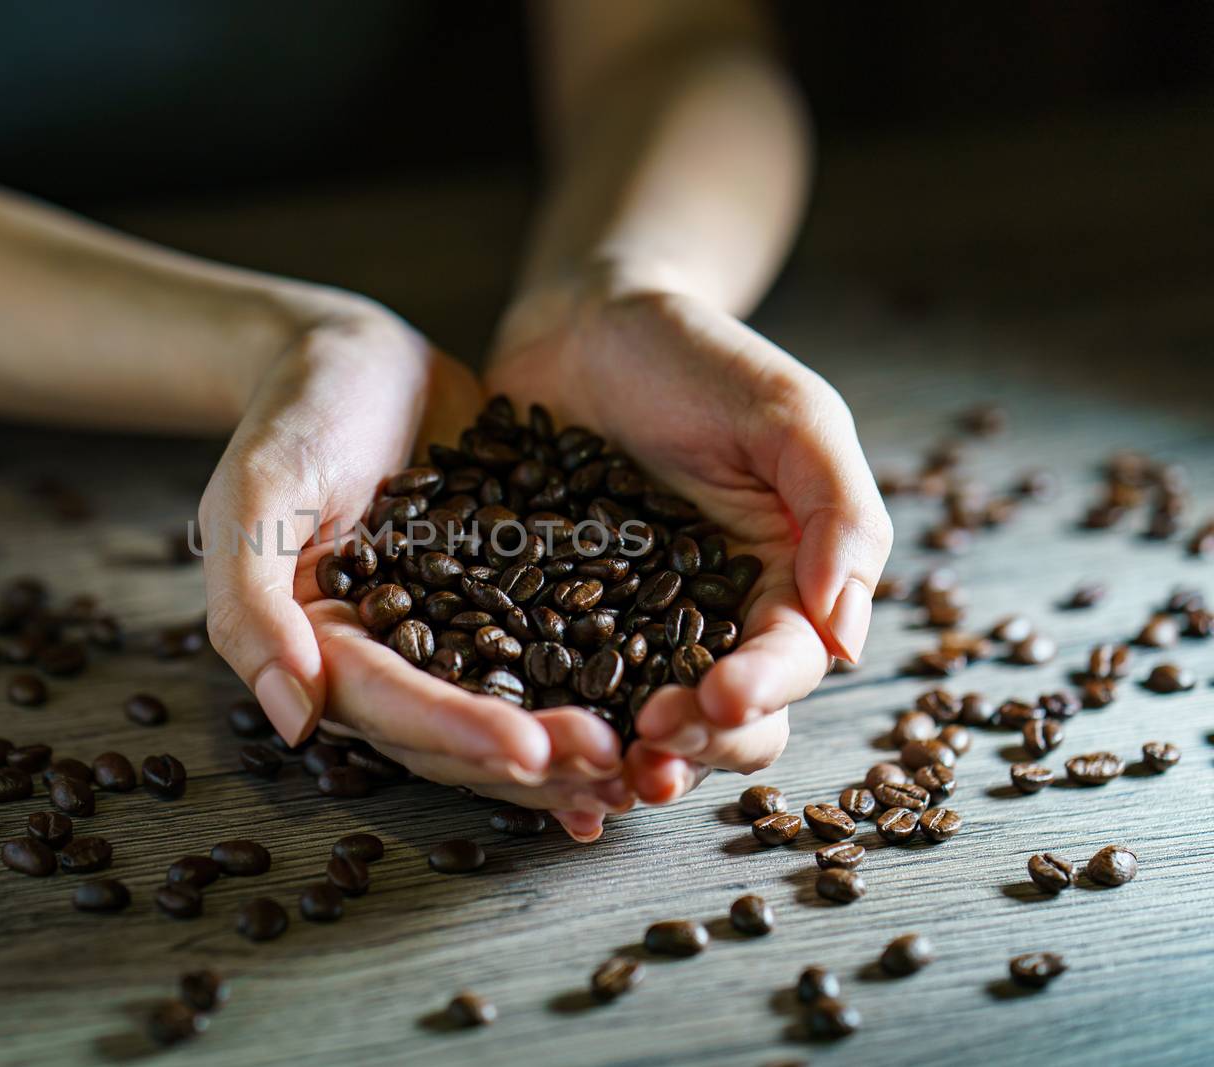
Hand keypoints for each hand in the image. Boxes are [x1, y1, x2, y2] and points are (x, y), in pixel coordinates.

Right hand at [200, 308, 634, 836]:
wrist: (353, 355)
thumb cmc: (293, 413)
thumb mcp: (256, 491)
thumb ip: (252, 601)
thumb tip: (294, 717)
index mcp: (321, 648)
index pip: (389, 709)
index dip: (456, 734)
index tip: (527, 751)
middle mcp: (387, 658)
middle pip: (457, 732)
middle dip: (532, 755)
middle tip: (611, 759)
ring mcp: (449, 634)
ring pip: (511, 710)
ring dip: (572, 742)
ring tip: (643, 756)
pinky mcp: (504, 601)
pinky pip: (550, 654)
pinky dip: (596, 685)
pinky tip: (655, 709)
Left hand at [488, 285, 892, 811]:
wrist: (586, 321)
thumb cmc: (700, 356)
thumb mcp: (790, 413)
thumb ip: (839, 511)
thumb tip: (846, 634)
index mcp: (777, 582)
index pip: (786, 661)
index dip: (760, 692)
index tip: (720, 699)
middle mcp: (705, 621)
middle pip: (720, 718)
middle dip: (696, 745)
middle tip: (651, 745)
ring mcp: (622, 628)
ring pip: (638, 724)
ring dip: (625, 760)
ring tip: (597, 771)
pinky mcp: (545, 621)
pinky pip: (552, 688)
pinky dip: (550, 733)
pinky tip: (531, 765)